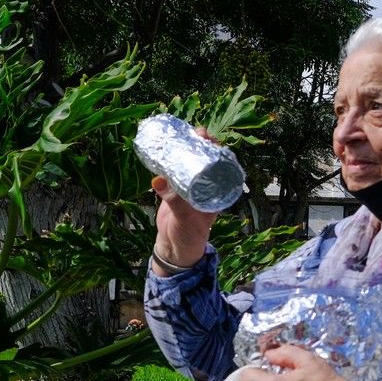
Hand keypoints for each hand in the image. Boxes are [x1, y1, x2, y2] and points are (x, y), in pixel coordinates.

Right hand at [150, 127, 217, 271]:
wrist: (174, 249)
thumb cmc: (188, 236)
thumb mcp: (185, 220)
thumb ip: (174, 202)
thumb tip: (159, 181)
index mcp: (216, 194)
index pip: (221, 167)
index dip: (218, 152)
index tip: (211, 139)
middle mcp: (206, 188)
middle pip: (206, 161)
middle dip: (202, 145)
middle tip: (197, 131)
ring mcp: (190, 188)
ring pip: (190, 164)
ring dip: (187, 149)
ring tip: (183, 133)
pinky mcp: (174, 190)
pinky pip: (173, 172)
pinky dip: (170, 161)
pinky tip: (166, 148)